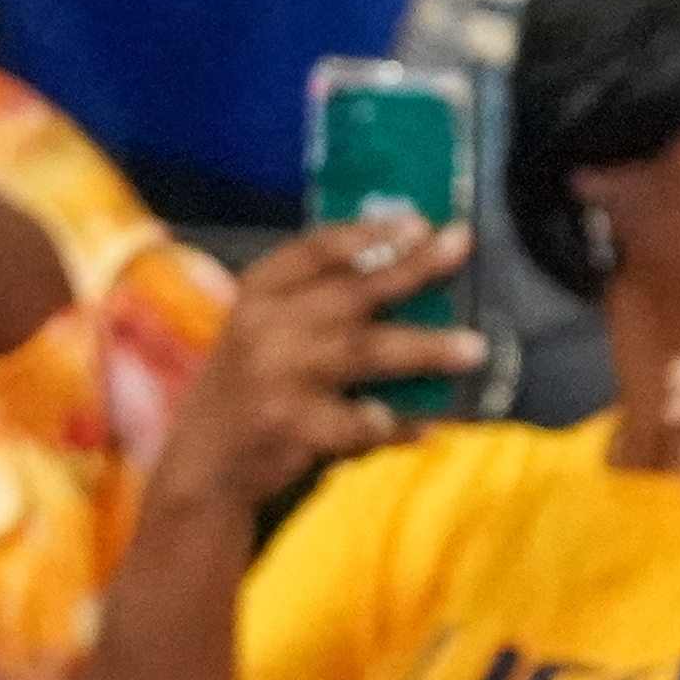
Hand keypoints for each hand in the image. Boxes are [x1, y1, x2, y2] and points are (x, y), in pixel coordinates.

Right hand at [161, 219, 490, 514]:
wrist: (205, 457)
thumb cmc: (251, 381)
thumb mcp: (264, 327)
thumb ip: (316, 299)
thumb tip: (403, 265)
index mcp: (258, 291)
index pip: (317, 248)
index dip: (370, 233)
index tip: (419, 222)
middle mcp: (264, 326)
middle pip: (351, 292)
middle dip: (412, 268)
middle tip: (462, 247)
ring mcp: (277, 377)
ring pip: (365, 352)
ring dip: (424, 348)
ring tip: (474, 348)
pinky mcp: (291, 426)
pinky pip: (361, 423)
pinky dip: (400, 424)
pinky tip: (432, 426)